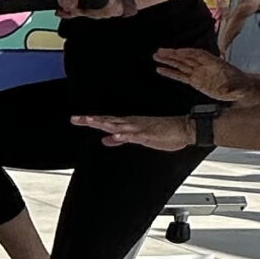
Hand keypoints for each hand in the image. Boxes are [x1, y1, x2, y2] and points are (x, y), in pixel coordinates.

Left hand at [75, 113, 194, 150]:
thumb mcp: (138, 138)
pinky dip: (124, 135)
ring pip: (118, 125)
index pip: (106, 121)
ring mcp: (139, 128)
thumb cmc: (164, 132)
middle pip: (107, 121)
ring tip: (90, 121)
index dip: (91, 121)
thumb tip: (106, 140)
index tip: (77, 119)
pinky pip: (134, 135)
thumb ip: (121, 139)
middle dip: (92, 120)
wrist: (184, 129)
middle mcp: (131, 123)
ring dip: (104, 123)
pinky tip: (114, 135)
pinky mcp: (148, 134)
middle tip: (76, 118)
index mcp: (129, 124)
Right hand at [153, 47, 259, 102]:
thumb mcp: (239, 87)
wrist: (242, 89)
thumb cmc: (242, 86)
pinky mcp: (195, 81)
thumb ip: (232, 88)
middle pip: (187, 58)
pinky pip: (181, 76)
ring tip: (156, 56)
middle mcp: (204, 66)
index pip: (199, 56)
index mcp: (214, 64)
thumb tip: (227, 89)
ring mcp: (199, 73)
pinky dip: (170, 73)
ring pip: (181, 65)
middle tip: (160, 51)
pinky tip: (160, 70)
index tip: (177, 52)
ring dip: (168, 60)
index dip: (188, 53)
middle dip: (173, 55)